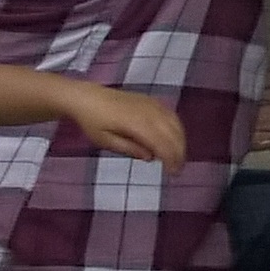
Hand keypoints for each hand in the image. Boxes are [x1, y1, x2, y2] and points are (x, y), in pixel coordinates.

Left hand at [63, 81, 185, 173]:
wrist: (88, 97)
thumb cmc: (93, 121)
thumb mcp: (105, 140)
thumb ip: (129, 149)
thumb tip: (150, 157)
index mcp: (137, 124)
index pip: (161, 143)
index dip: (170, 158)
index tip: (173, 173)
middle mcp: (150, 112)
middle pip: (173, 134)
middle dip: (178, 153)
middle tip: (178, 169)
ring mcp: (153, 105)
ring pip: (176, 124)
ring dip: (180, 141)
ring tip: (179, 156)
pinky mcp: (153, 101)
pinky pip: (172, 115)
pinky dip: (178, 129)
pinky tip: (176, 138)